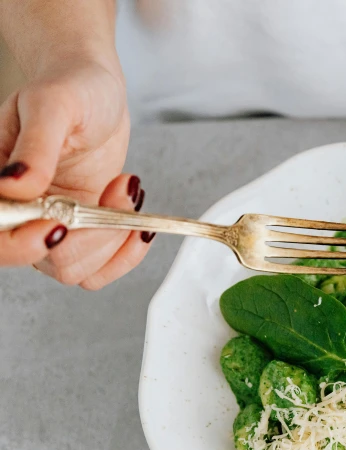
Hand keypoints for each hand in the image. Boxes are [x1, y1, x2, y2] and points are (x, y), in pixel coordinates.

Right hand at [0, 59, 151, 288]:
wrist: (99, 92)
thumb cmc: (71, 89)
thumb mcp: (52, 106)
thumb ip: (35, 147)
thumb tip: (14, 184)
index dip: (24, 244)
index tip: (60, 223)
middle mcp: (20, 213)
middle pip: (44, 260)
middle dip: (90, 235)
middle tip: (116, 192)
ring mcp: (51, 225)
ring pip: (76, 268)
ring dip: (113, 236)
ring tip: (125, 188)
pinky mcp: (82, 231)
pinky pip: (99, 268)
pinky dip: (125, 252)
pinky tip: (136, 222)